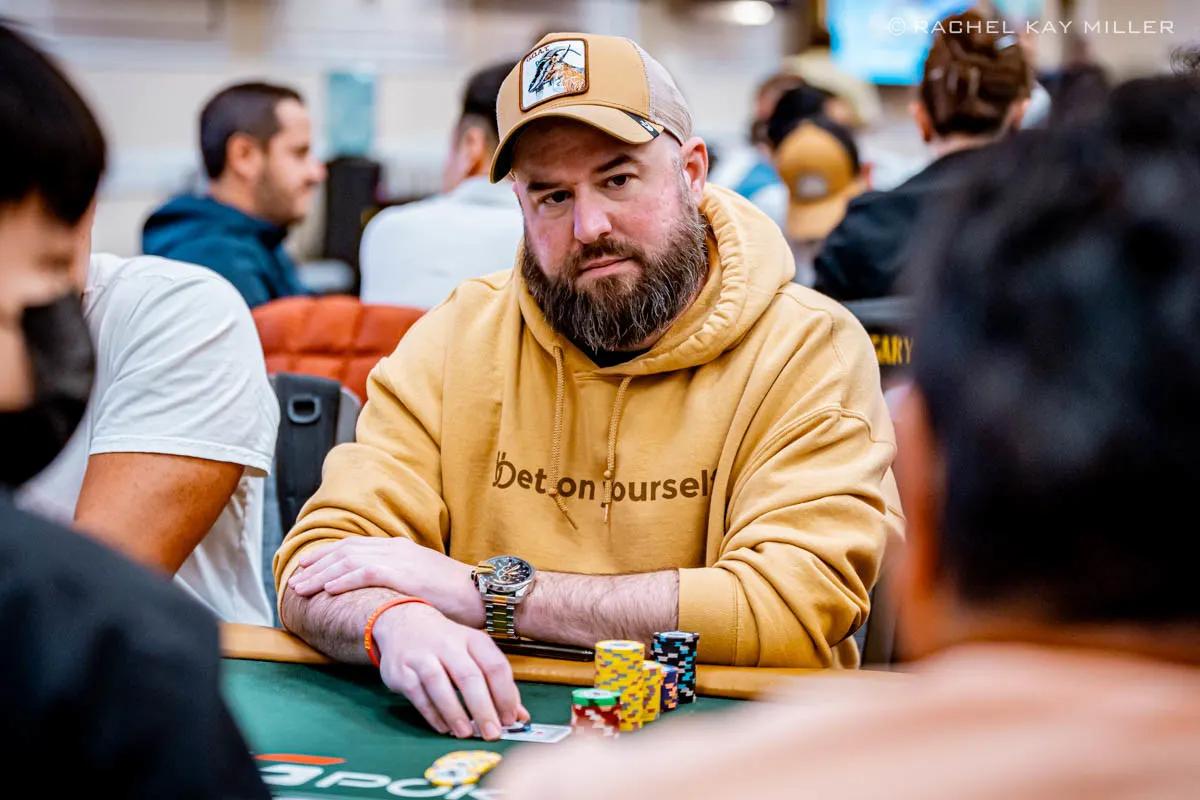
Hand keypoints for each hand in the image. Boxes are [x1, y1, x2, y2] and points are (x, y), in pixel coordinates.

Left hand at [288, 537, 483, 626]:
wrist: (483, 594)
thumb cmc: (457, 597)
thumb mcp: (424, 584)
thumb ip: (400, 584)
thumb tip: (380, 597)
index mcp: (400, 549)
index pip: (355, 547)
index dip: (327, 557)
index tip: (307, 569)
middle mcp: (397, 548)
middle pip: (345, 551)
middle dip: (317, 565)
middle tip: (295, 580)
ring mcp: (401, 559)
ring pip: (349, 560)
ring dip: (321, 574)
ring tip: (301, 588)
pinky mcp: (406, 574)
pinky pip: (366, 573)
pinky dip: (343, 580)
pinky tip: (327, 590)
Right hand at [373, 601, 528, 740]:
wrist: (403, 622)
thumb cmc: (446, 643)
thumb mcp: (474, 653)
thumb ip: (496, 684)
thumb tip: (519, 716)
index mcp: (473, 639)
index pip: (495, 666)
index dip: (505, 694)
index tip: (511, 719)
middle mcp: (449, 644)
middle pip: (469, 677)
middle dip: (483, 708)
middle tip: (493, 733)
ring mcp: (423, 656)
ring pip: (440, 684)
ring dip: (455, 712)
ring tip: (466, 733)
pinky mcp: (402, 670)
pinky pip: (418, 694)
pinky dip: (432, 713)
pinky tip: (444, 727)